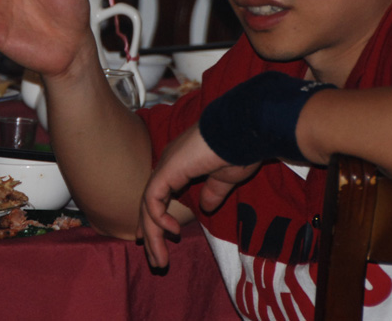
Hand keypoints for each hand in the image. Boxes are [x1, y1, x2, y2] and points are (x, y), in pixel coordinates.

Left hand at [136, 123, 258, 268]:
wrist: (243, 131)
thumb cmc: (239, 149)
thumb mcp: (226, 177)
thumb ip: (213, 191)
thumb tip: (206, 207)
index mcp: (181, 165)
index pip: (158, 195)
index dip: (155, 218)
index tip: (155, 240)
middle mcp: (169, 164)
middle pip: (150, 204)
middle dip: (151, 234)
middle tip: (156, 260)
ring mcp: (166, 165)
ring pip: (148, 205)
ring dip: (152, 235)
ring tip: (159, 259)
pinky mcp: (168, 170)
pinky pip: (153, 199)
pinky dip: (157, 218)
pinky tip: (171, 231)